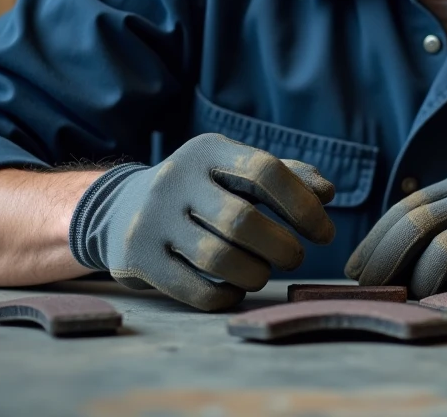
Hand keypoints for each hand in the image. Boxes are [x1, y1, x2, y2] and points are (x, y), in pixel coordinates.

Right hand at [68, 133, 335, 310]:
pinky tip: (236, 289)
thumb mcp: (236, 172)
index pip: (265, 170)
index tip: (324, 233)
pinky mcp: (137, 259)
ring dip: (256, 273)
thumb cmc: (202, 191)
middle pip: (242, 220)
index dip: (302, 205)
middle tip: (295, 257)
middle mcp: (175, 179)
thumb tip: (326, 193)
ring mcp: (151, 219)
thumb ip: (287, 175)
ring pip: (218, 259)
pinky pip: (194, 290)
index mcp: (208, 151)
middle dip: (282, 247)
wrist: (119, 209)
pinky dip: (226, 296)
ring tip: (264, 273)